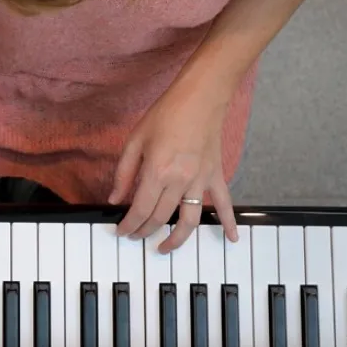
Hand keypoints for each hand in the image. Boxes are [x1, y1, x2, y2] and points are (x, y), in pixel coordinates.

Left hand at [108, 78, 238, 253]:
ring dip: (177, 239)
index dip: (128, 224)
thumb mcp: (135, 140)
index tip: (121, 230)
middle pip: (160, 217)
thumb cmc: (166, 115)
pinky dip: (228, 222)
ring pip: (189, 220)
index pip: (140, 209)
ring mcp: (200, 180)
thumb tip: (115, 198)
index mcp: (157, 172)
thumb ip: (123, 173)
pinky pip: (223, 203)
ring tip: (165, 248)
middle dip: (144, 231)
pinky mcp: (215, 176)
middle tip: (135, 235)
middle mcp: (179, 181)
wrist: (199, 98)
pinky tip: (231, 239)